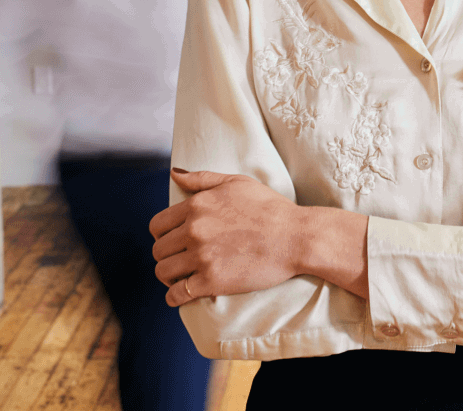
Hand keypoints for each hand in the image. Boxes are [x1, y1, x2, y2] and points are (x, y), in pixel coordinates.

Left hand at [150, 170, 303, 307]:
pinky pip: (177, 294)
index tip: (174, 241)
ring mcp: (202, 256)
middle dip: (168, 256)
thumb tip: (175, 173)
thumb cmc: (271, 208)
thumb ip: (202, 178)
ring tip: (182, 277)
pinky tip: (184, 293)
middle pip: (158, 250)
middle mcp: (194, 230)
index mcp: (197, 205)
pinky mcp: (212, 281)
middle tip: (182, 260)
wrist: (297, 236)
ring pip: (163, 272)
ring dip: (169, 277)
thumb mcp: (237, 182)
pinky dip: (175, 297)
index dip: (163, 235)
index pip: (157, 225)